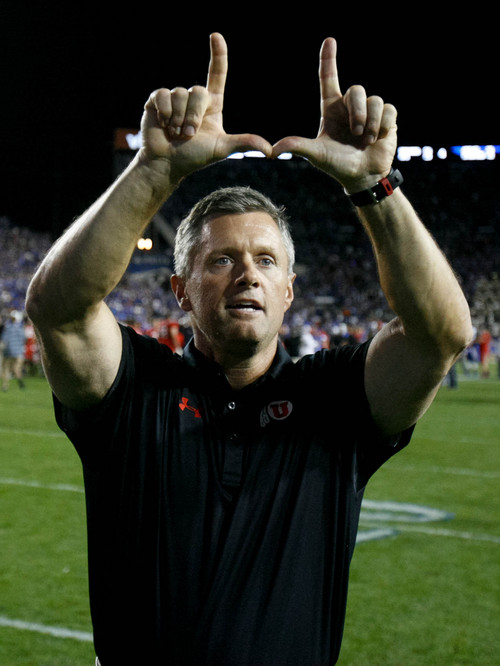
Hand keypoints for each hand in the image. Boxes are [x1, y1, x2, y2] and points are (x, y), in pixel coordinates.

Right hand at [140, 33, 272, 182]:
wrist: (167, 163)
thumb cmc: (194, 157)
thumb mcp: (222, 149)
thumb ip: (244, 143)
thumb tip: (270, 150)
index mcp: (212, 104)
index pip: (217, 74)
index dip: (217, 55)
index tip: (216, 36)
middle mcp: (195, 98)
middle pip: (198, 91)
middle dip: (194, 116)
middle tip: (189, 135)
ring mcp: (176, 98)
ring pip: (180, 94)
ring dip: (178, 118)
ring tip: (176, 133)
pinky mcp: (157, 99)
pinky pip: (163, 95)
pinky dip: (164, 113)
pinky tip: (163, 125)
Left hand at [272, 38, 397, 191]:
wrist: (362, 177)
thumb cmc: (337, 164)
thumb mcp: (316, 155)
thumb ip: (297, 147)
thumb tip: (273, 150)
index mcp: (331, 109)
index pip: (328, 78)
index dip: (328, 60)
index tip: (329, 41)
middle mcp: (350, 106)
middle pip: (357, 90)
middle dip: (358, 113)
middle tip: (355, 133)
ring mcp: (369, 111)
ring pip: (375, 100)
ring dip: (370, 124)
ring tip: (366, 140)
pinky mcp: (387, 117)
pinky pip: (388, 110)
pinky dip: (383, 126)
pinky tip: (378, 138)